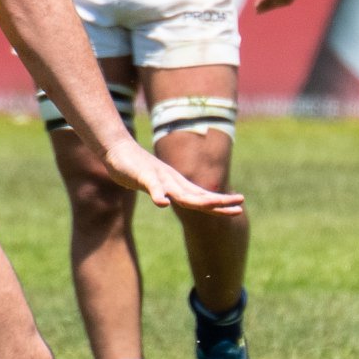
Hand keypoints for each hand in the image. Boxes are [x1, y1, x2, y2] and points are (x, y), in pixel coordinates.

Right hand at [99, 139, 245, 214]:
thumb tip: (188, 200)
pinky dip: (158, 194)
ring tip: (213, 204)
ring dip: (197, 200)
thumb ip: (172, 192)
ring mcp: (159, 179)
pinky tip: (163, 202)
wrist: (118, 150)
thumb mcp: (159, 184)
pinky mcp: (143, 176)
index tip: (239, 208)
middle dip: (218, 202)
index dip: (220, 204)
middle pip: (198, 196)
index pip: (203, 198)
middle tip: (240, 206)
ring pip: (180, 193)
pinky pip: (152, 186)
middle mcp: (173, 182)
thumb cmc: (139, 169)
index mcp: (178, 186)